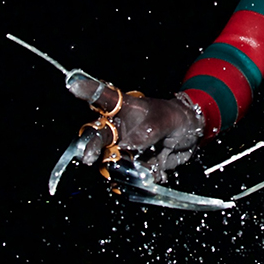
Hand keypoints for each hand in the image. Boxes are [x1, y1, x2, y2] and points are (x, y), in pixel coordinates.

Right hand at [77, 94, 202, 179]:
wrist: (190, 136)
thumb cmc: (175, 118)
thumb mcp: (168, 119)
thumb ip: (150, 130)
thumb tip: (128, 144)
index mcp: (124, 109)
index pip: (103, 97)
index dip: (87, 90)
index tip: (73, 83)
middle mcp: (118, 129)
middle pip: (97, 136)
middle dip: (90, 147)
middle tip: (88, 157)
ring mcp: (123, 149)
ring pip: (110, 161)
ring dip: (120, 168)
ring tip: (142, 167)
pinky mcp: (133, 166)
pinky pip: (129, 177)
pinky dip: (139, 180)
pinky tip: (156, 170)